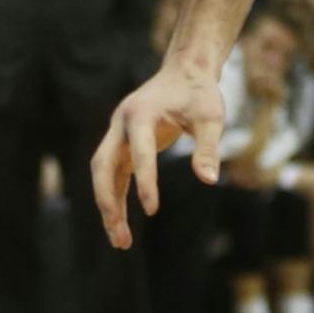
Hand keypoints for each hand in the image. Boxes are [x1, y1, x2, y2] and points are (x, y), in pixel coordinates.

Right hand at [91, 63, 225, 247]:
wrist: (185, 71)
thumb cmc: (199, 94)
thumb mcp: (210, 118)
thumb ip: (208, 148)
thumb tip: (209, 180)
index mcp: (141, 114)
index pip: (140, 154)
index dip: (145, 182)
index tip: (152, 210)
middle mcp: (122, 124)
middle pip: (102, 165)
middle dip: (108, 201)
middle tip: (120, 235)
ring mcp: (118, 133)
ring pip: (103, 173)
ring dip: (109, 205)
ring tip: (121, 241)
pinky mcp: (123, 143)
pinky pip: (114, 174)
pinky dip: (116, 197)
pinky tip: (122, 222)